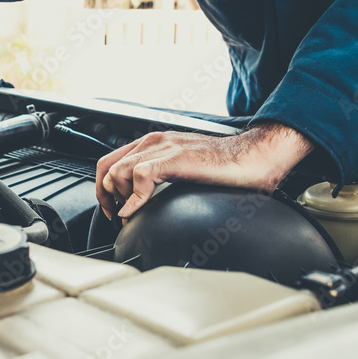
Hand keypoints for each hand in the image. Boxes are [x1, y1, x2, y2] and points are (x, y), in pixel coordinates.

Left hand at [95, 122, 313, 221]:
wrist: (254, 158)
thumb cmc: (226, 166)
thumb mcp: (182, 170)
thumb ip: (160, 177)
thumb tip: (140, 201)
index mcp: (153, 144)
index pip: (109, 161)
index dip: (102, 188)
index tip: (111, 209)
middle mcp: (153, 142)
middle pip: (106, 167)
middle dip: (104, 196)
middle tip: (116, 216)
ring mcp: (163, 148)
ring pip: (118, 171)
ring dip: (119, 197)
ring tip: (131, 214)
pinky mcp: (175, 158)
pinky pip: (140, 176)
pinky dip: (134, 198)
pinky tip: (139, 210)